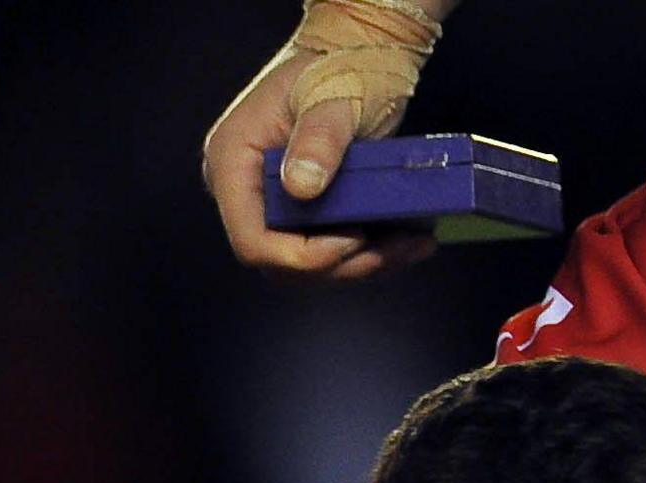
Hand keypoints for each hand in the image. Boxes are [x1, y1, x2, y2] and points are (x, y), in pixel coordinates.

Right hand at [203, 0, 445, 281]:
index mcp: (233, 162)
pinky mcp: (300, 210)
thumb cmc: (343, 66)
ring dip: (361, 264)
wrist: (359, 54)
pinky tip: (405, 240)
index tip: (352, 240)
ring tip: (412, 244)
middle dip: (341, 264)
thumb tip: (302, 186)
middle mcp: (244, 190)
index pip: (252, 240)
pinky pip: (325, 248)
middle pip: (281, 261)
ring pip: (307, 262)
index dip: (302, 256)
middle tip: (395, 248)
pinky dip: (366, 251)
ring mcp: (271, 202)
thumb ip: (319, 136)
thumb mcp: (334, 96)